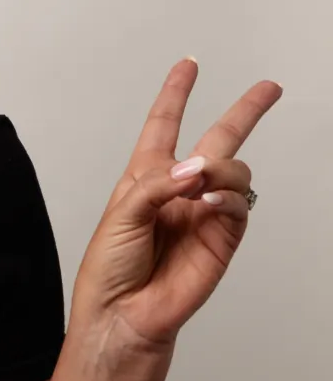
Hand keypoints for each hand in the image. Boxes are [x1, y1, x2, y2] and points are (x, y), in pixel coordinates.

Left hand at [69, 57, 282, 355]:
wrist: (121, 315)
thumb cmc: (109, 269)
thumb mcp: (119, 214)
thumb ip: (157, 184)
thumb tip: (198, 167)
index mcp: (147, 178)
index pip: (164, 125)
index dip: (176, 94)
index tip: (188, 65)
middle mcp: (179, 191)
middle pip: (219, 140)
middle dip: (245, 111)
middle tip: (269, 89)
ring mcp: (203, 213)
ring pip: (234, 170)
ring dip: (221, 168)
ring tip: (199, 185)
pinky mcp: (221, 238)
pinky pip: (238, 205)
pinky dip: (227, 196)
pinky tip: (208, 201)